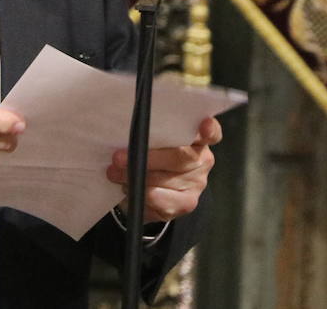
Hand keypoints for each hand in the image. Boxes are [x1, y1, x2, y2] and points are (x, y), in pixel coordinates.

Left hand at [107, 117, 221, 222]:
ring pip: (166, 179)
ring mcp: (197, 182)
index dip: (209, 128)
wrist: (146, 191)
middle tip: (118, 158)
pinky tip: (129, 188)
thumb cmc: (147, 154)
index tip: (203, 124)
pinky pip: (161, 200)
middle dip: (147, 158)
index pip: (211, 132)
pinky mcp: (187, 202)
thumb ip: (148, 132)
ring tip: (114, 173)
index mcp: (197, 137)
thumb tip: (126, 130)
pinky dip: (141, 193)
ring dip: (135, 176)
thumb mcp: (148, 139)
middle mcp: (202, 159)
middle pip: (180, 156)